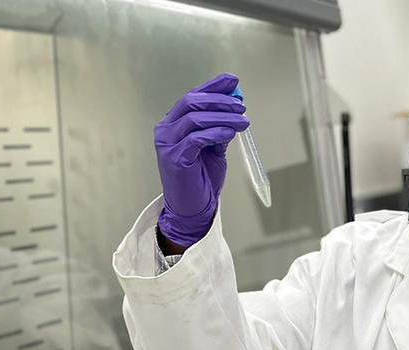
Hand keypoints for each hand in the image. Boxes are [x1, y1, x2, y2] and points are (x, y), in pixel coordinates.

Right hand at [154, 73, 248, 246]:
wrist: (193, 209)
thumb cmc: (201, 180)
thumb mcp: (213, 149)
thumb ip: (218, 129)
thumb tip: (234, 108)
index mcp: (172, 125)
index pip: (192, 97)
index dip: (213, 86)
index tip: (233, 81)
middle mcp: (165, 131)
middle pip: (192, 102)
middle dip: (219, 100)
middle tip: (241, 105)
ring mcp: (167, 144)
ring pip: (195, 118)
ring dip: (223, 116)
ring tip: (242, 121)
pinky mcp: (174, 159)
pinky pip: (197, 138)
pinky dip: (216, 132)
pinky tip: (230, 133)